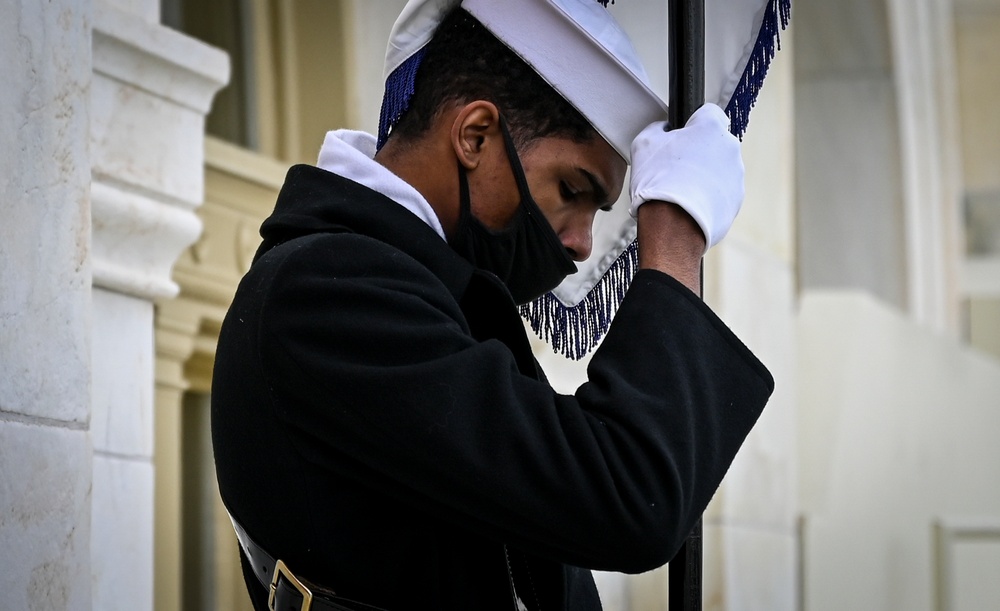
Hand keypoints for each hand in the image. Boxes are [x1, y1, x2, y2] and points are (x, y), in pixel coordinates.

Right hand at [629, 103, 743, 251]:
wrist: (673, 227)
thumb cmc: (658, 184)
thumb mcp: (644, 144)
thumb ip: (657, 129)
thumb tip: (662, 129)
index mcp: (710, 128)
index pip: (708, 112)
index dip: (692, 123)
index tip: (681, 136)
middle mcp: (730, 149)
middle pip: (714, 142)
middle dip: (698, 151)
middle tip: (675, 167)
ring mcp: (736, 176)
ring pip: (719, 168)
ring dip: (704, 174)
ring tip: (680, 189)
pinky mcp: (736, 200)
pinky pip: (721, 191)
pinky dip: (708, 195)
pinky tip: (689, 204)